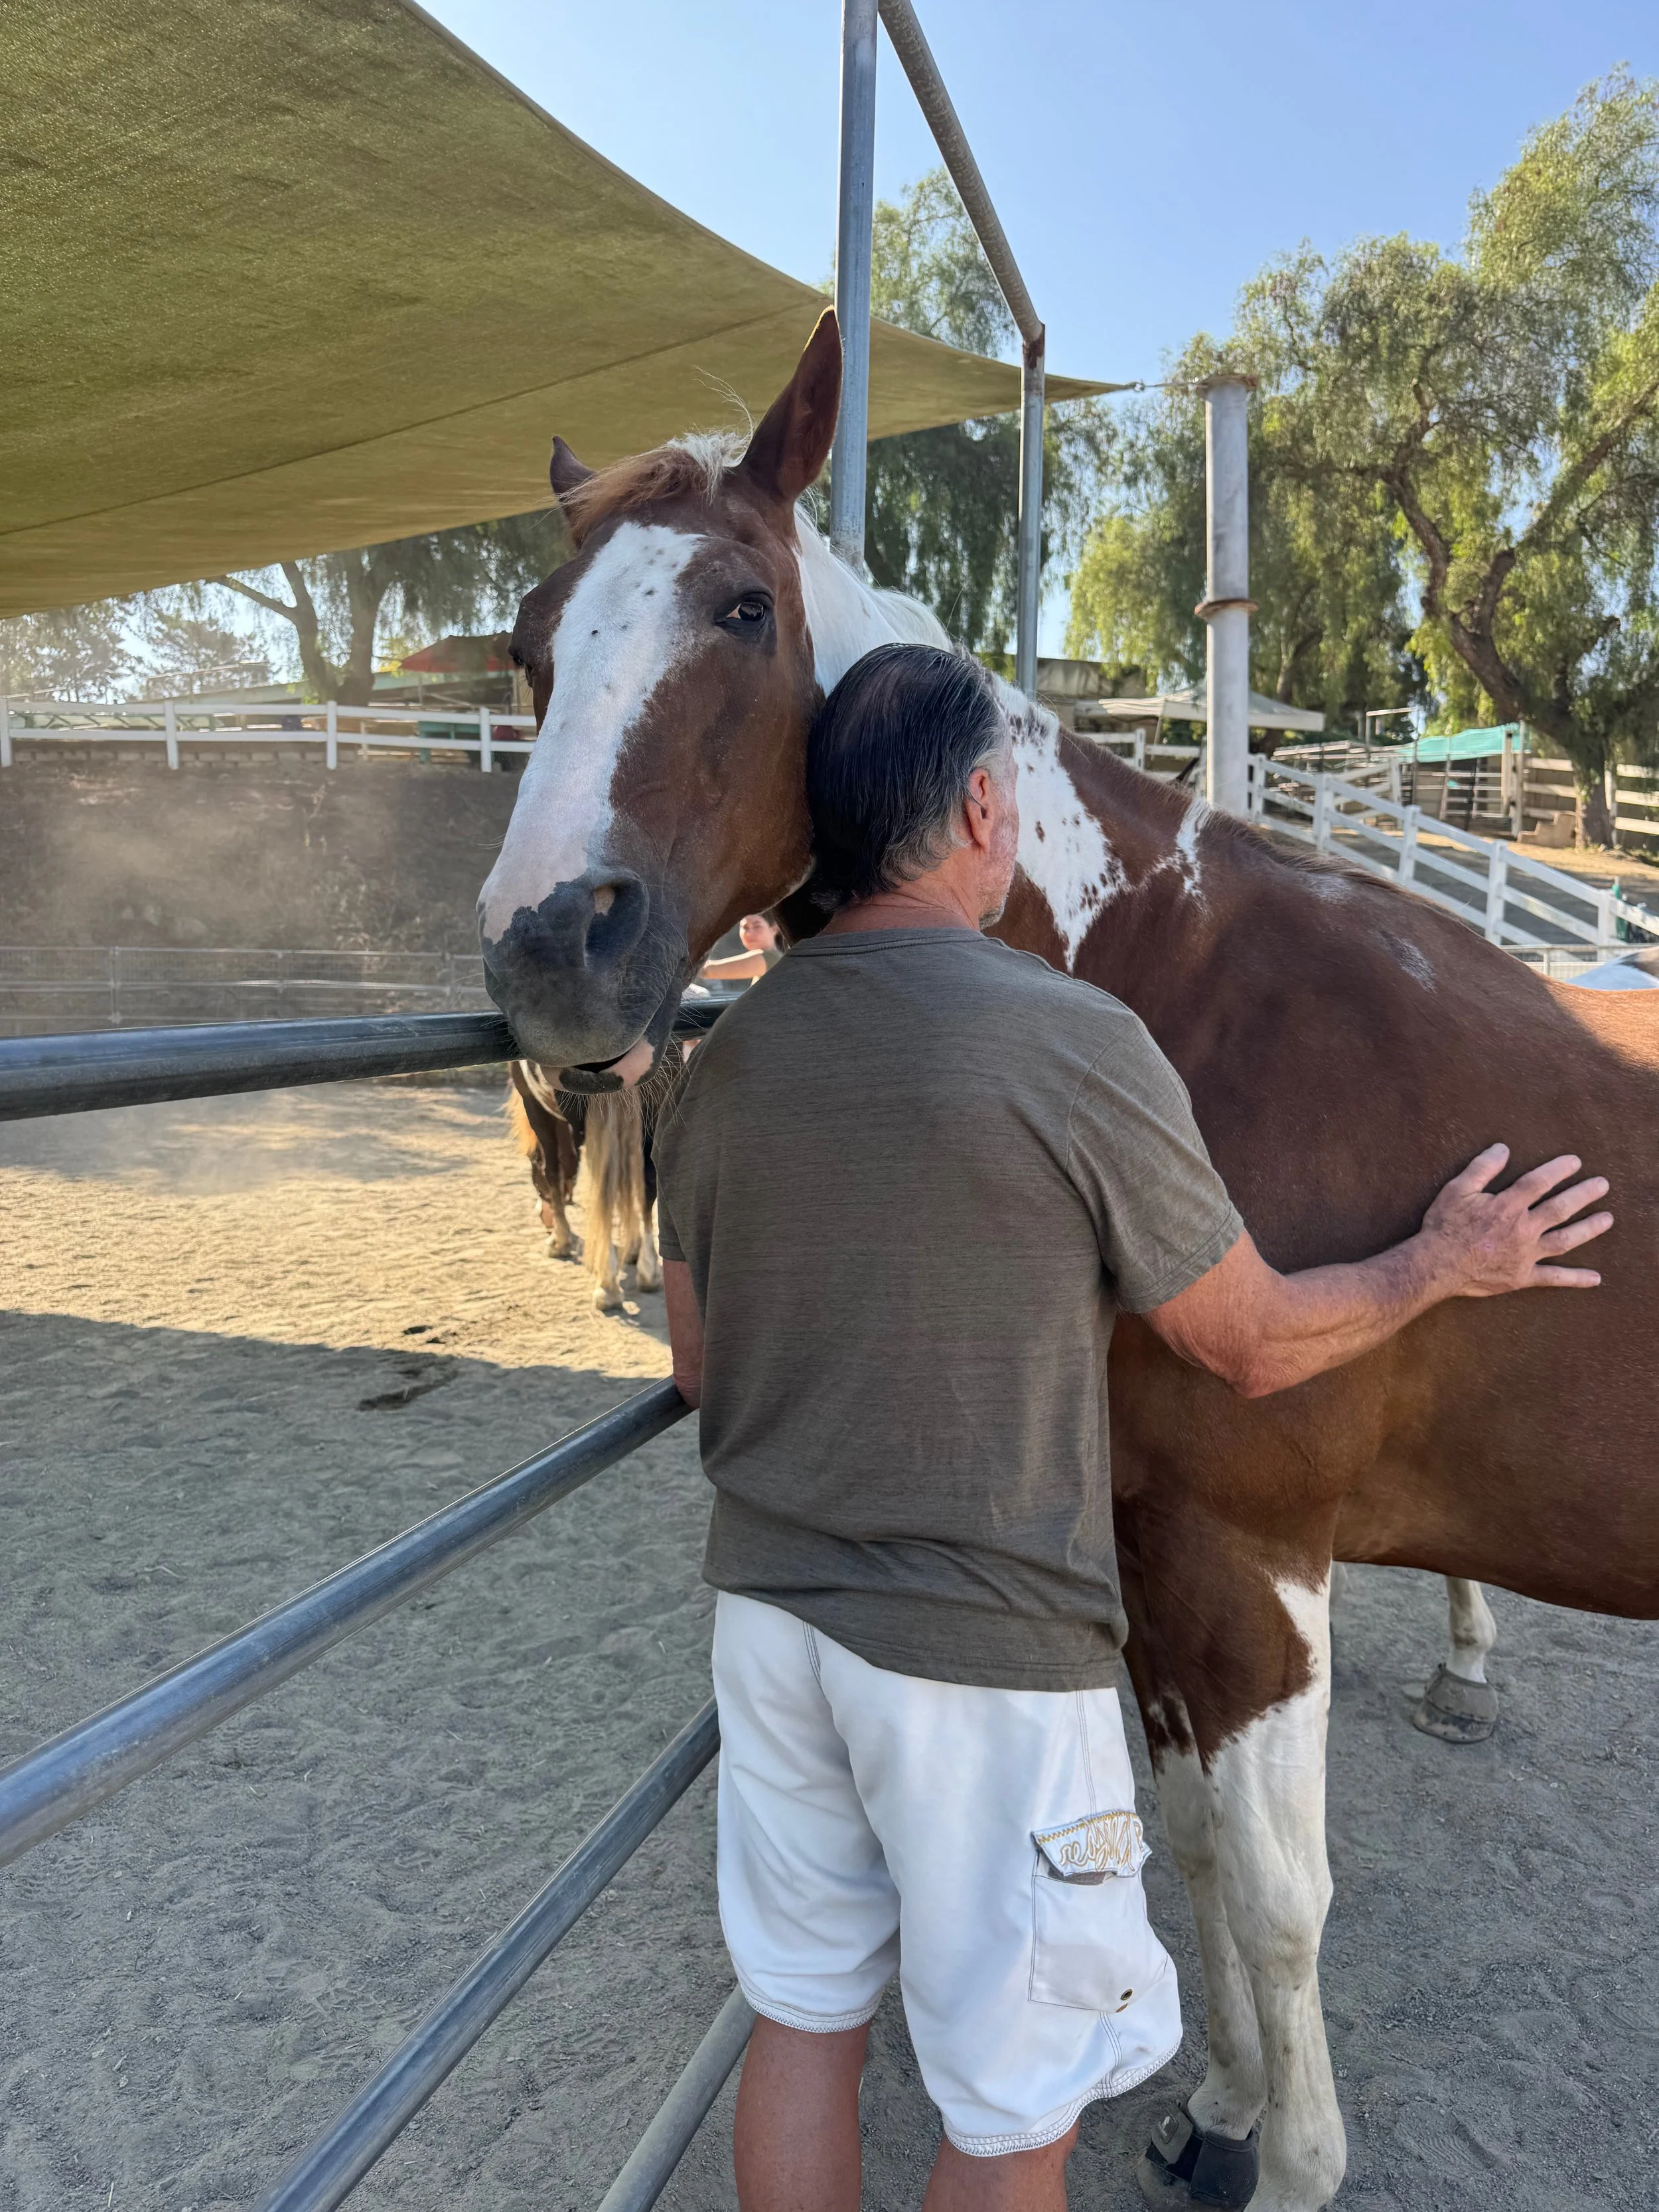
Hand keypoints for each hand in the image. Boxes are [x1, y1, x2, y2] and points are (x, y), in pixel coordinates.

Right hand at [1421, 1143, 1611, 1295]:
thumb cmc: (1444, 1226)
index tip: (1575, 1162)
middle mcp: (1522, 1230)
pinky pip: (1553, 1278)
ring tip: (1607, 1219)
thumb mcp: (1457, 1190)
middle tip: (1602, 1185)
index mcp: (1507, 1207)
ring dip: (1588, 1229)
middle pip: (1560, 1209)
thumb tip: (1503, 1148)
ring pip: (1564, 1240)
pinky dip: (1575, 1278)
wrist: (1436, 1265)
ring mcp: (1525, 1254)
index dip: (1558, 1170)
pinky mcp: (1522, 1276)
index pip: (1539, 1183)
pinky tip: (1595, 1278)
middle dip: (1583, 1195)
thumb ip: (1482, 1168)